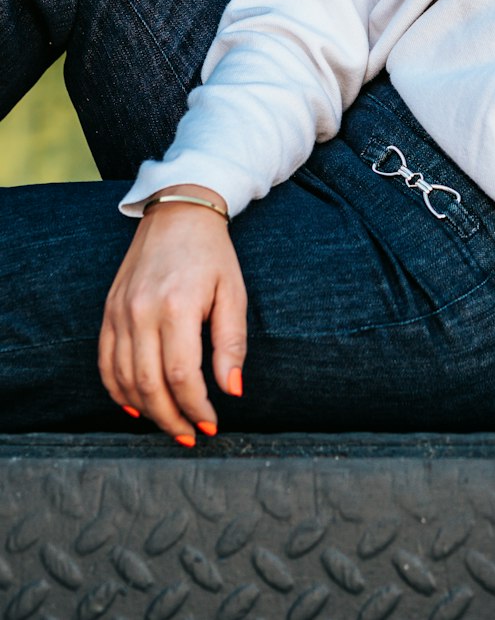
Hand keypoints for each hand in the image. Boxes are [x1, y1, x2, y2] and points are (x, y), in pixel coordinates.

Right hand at [99, 188, 246, 442]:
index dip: (195, 408)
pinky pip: (105, 362)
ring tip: (169, 424)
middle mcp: (141, 312)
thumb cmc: (212, 254)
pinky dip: (117, 390)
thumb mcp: (234, 293)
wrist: (178, 213)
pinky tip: (137, 406)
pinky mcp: (108, 311)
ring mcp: (119, 312)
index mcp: (177, 307)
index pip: (182, 376)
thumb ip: (231, 343)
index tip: (211, 425)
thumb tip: (233, 390)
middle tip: (189, 435)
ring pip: (123, 379)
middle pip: (149, 384)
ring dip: (146, 410)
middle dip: (171, 418)